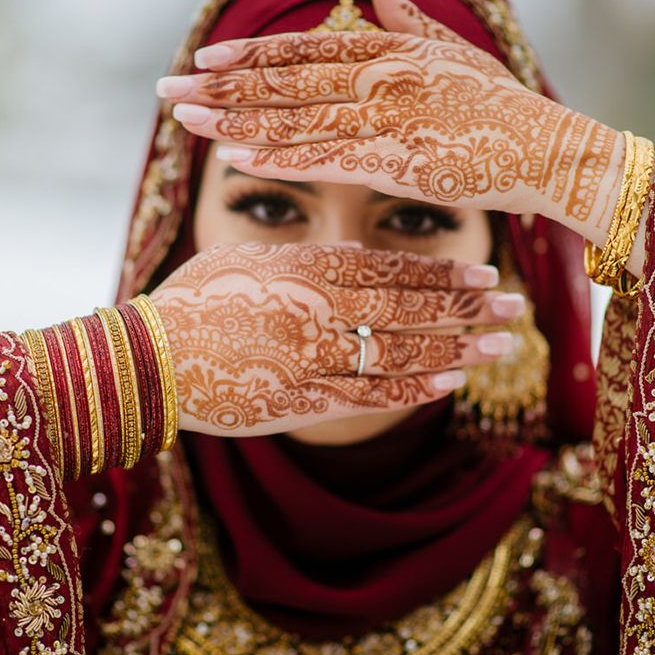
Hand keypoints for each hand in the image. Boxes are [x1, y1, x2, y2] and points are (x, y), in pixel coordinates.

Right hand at [151, 242, 523, 435]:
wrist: (143, 362)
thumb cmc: (188, 303)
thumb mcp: (243, 260)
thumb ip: (301, 259)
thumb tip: (353, 253)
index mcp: (301, 269)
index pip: (388, 269)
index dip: (440, 273)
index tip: (483, 272)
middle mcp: (314, 310)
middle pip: (407, 309)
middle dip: (466, 309)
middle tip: (512, 307)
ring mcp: (308, 358)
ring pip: (398, 352)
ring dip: (455, 350)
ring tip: (499, 347)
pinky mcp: (297, 402)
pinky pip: (365, 395)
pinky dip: (410, 388)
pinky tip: (448, 383)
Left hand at [161, 0, 621, 231]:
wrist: (555, 155)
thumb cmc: (504, 109)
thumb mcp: (455, 55)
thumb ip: (406, 21)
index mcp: (393, 49)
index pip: (307, 51)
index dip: (251, 56)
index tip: (203, 58)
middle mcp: (385, 77)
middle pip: (287, 82)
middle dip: (221, 87)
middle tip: (166, 90)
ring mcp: (391, 119)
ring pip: (298, 119)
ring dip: (236, 122)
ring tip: (186, 123)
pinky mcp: (402, 163)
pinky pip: (329, 160)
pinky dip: (282, 159)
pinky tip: (238, 160)